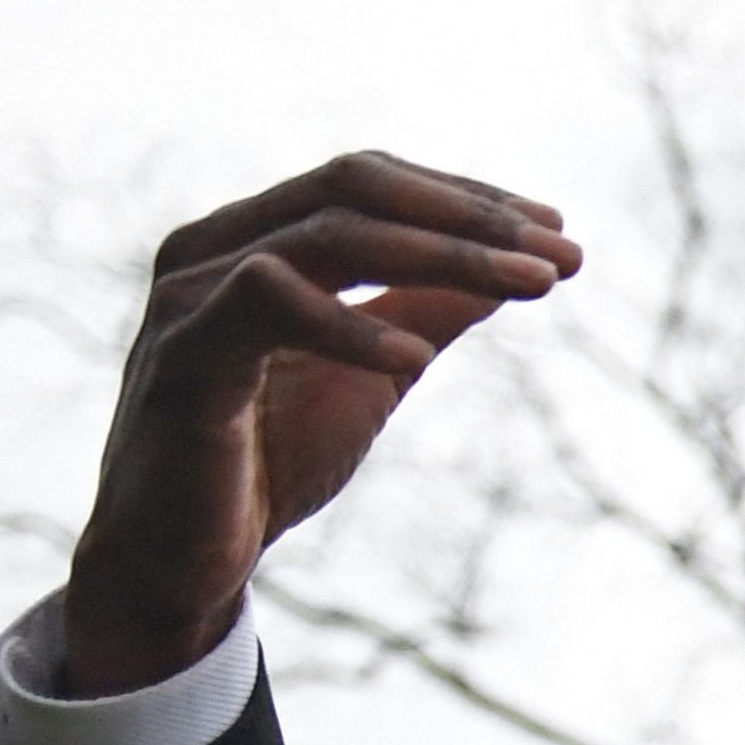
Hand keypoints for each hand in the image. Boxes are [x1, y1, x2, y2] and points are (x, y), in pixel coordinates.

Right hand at [58, 154, 577, 695]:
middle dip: (470, 219)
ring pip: (330, 237)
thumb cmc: (269, 458)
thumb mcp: (374, 376)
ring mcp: (190, 297)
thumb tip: (511, 270)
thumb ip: (426, 313)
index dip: (467, 199)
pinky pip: (269, 306)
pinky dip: (352, 327)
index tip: (557, 232)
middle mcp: (213, 249)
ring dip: (444, 257)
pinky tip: (418, 356)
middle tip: (562, 255)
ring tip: (531, 288)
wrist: (182, 561)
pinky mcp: (182, 360)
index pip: (370, 183)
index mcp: (254, 239)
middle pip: (356, 191)